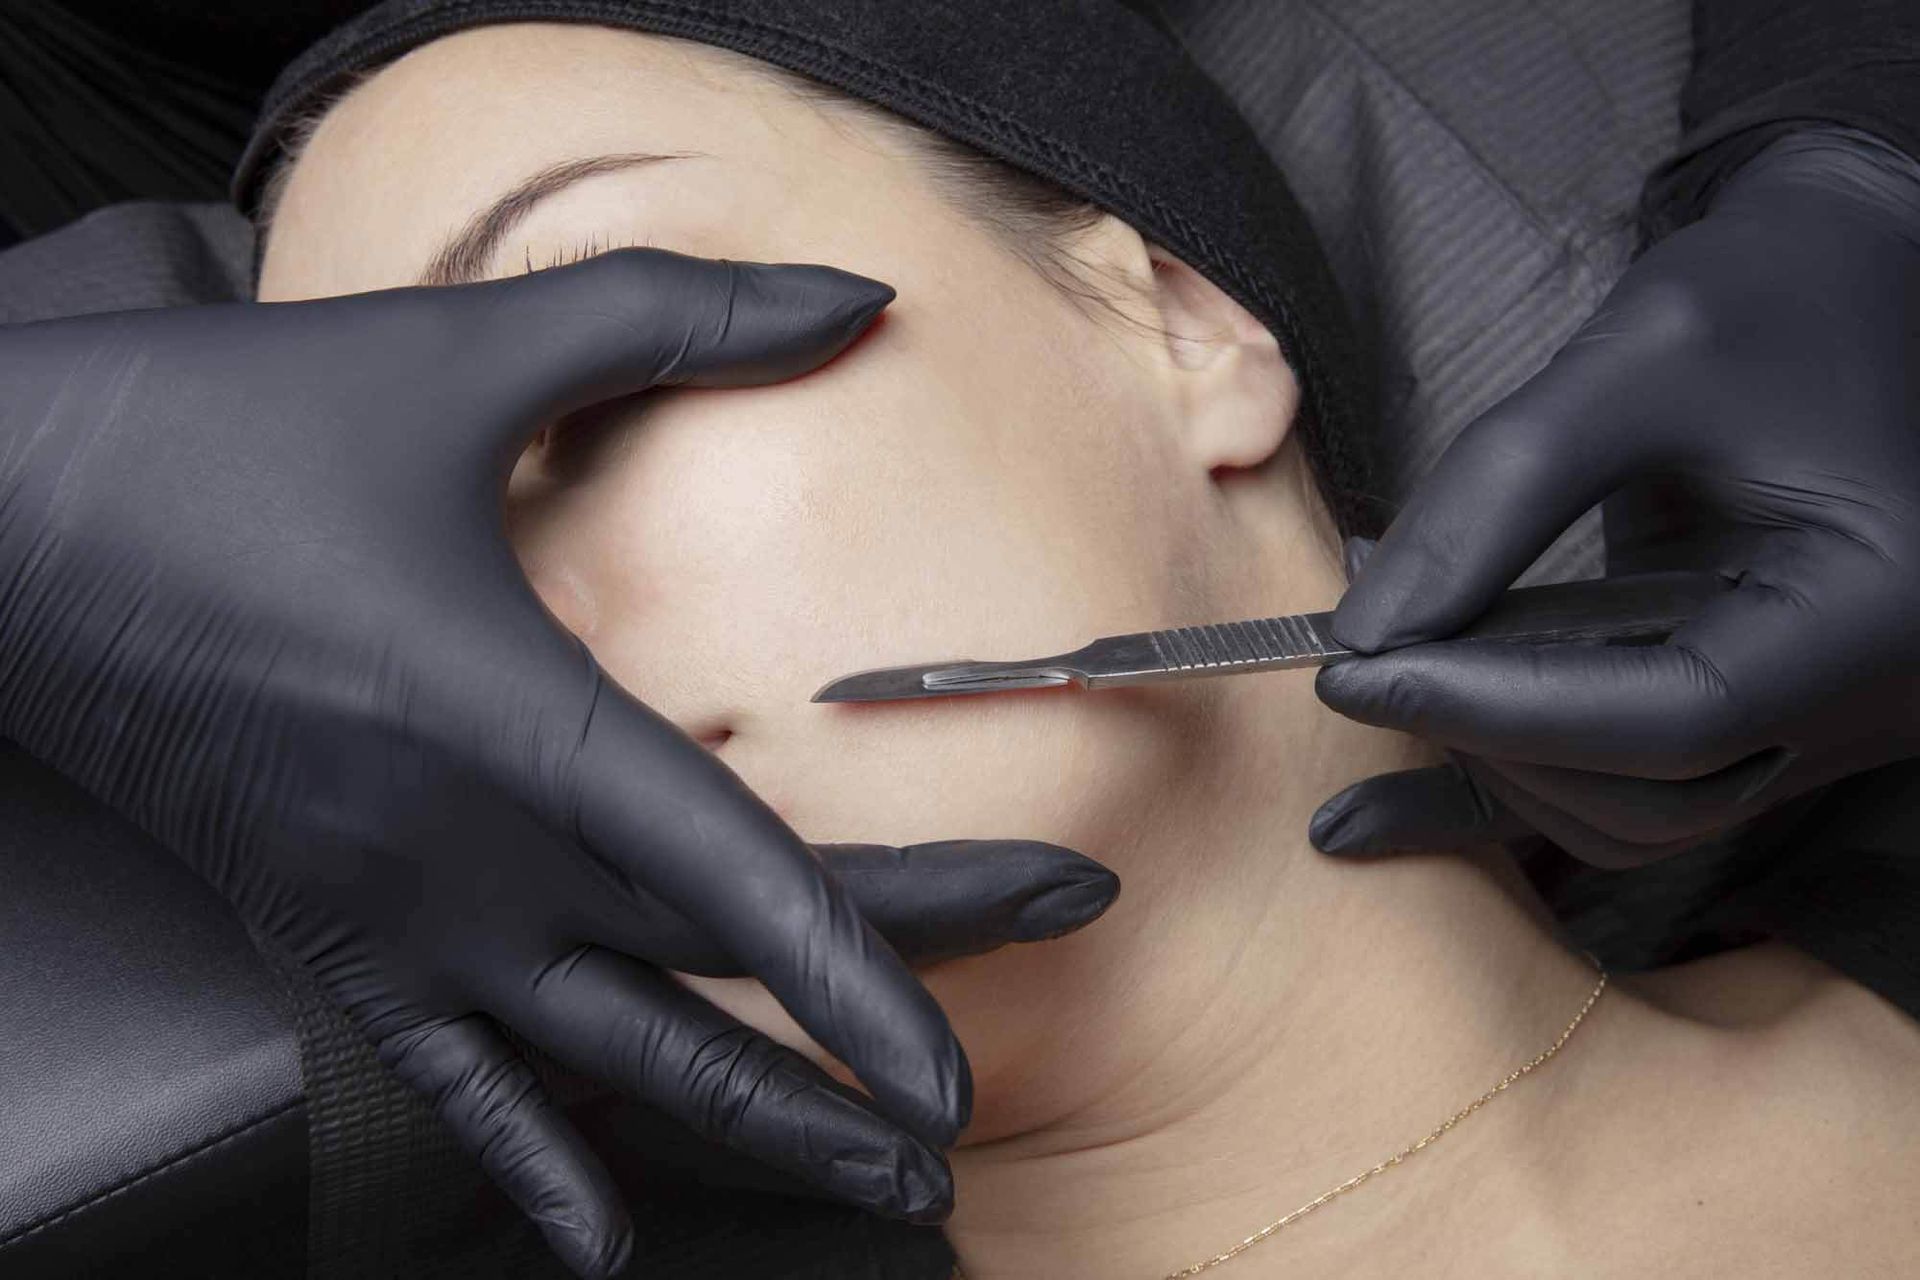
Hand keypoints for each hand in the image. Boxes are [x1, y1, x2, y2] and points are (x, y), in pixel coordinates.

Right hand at [0, 249, 1114, 1276]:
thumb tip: (855, 293)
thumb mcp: (462, 352)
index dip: (869, 974)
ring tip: (875, 1185)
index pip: (737, 878)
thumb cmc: (225, 430)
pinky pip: (450, 1086)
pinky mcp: (329, 939)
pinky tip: (607, 1239)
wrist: (1, 515)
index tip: (963, 1067)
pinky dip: (536, 1166)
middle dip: (864, 1039)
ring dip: (751, 1134)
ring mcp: (397, 917)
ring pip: (612, 1064)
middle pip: (713, 975)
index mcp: (520, 723)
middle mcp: (470, 853)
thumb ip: (673, 316)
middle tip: (977, 1103)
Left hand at [1308, 128, 1919, 868]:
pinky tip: (1376, 810)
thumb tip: (1364, 630)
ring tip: (1390, 666)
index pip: (1670, 720)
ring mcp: (1827, 722)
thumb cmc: (1776, 291)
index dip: (1494, 706)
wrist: (1864, 269)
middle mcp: (1877, 698)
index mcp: (1881, 612)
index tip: (1353, 668)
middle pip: (1648, 792)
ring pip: (1633, 813)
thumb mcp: (1636, 361)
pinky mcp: (1767, 713)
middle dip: (1485, 736)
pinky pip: (1631, 787)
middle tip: (1356, 663)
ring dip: (1494, 760)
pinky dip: (1511, 781)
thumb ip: (1497, 492)